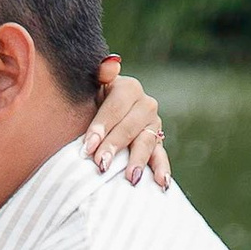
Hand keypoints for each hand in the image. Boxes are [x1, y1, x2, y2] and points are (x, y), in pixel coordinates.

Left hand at [83, 58, 170, 190]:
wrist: (101, 118)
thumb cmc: (90, 105)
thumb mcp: (90, 88)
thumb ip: (100, 75)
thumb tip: (110, 64)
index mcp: (127, 88)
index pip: (115, 107)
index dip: (102, 126)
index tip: (88, 147)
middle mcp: (145, 104)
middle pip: (130, 127)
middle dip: (114, 146)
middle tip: (101, 166)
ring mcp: (154, 125)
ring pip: (147, 143)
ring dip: (138, 161)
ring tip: (131, 179)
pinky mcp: (158, 144)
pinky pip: (161, 157)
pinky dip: (162, 171)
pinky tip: (162, 185)